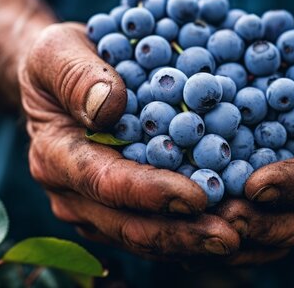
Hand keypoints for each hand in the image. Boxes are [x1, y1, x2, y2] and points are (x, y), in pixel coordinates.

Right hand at [18, 23, 239, 258]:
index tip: (197, 196)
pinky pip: (152, 229)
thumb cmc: (60, 61)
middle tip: (231, 236)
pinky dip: (187, 232)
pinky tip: (226, 226)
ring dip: (189, 241)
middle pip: (128, 224)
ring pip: (142, 237)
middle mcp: (71, 193)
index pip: (106, 182)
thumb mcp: (58, 51)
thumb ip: (77, 76)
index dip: (151, 192)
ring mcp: (93, 208)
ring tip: (238, 237)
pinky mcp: (115, 211)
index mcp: (55, 155)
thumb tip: (109, 108)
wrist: (60, 82)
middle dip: (180, 233)